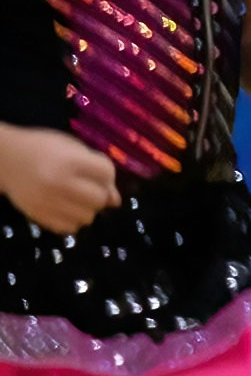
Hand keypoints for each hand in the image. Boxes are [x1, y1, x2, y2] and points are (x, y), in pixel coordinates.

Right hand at [0, 124, 117, 234]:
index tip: (96, 171)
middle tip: (86, 187)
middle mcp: (58, 183)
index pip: (106, 173)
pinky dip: (72, 219)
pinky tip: (64, 207)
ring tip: (73, 197)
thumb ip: (97, 168)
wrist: (5, 159)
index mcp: (68, 161)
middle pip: (99, 199)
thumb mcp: (71, 148)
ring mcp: (46, 202)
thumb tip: (116, 201)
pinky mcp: (37, 215)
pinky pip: (69, 228)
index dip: (106, 173)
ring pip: (87, 217)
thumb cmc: (43, 149)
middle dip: (99, 194)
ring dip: (86, 208)